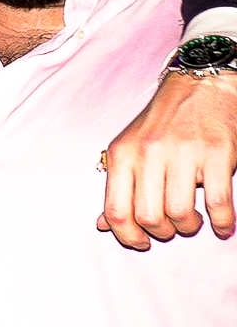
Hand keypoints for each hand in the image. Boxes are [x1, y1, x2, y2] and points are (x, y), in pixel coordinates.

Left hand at [99, 70, 236, 247]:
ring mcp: (184, 152)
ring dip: (187, 226)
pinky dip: (222, 221)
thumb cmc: (163, 121)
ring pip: (180, 213)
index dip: (127, 235)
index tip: (140, 241)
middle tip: (169, 228)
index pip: (116, 210)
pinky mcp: (217, 153)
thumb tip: (105, 224)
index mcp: (123, 154)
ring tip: (191, 220)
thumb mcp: (130, 148)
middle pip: (148, 216)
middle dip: (161, 232)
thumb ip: (118, 185)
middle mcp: (149, 153)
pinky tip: (222, 225)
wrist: (200, 86)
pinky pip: (218, 201)